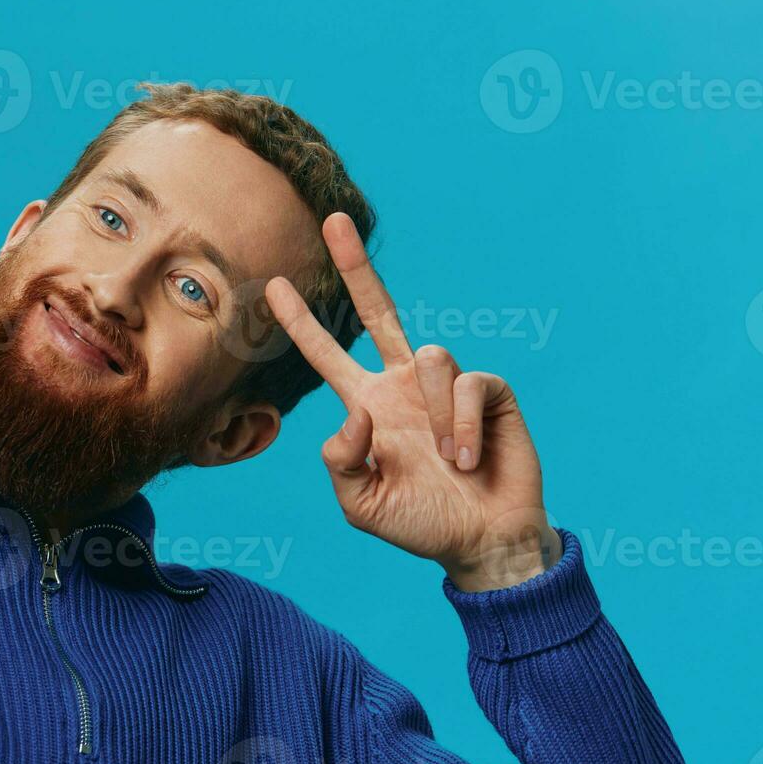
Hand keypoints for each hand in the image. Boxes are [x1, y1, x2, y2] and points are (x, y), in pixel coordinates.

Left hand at [265, 213, 560, 591]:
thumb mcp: (362, 505)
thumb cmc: (422, 525)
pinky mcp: (488, 392)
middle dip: (355, 265)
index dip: (302, 323)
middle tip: (334, 220)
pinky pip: (466, 385)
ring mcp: (444, 386)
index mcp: (368, 405)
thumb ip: (342, 463)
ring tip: (447, 464)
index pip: (327, 354)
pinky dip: (463, 427)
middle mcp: (402, 385)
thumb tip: (356, 414)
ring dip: (435, 417)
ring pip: (430, 355)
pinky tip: (468, 460)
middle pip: (378, 310)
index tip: (274, 285)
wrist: (483, 543)